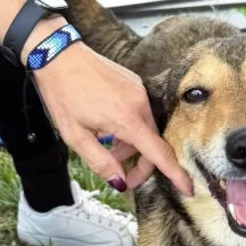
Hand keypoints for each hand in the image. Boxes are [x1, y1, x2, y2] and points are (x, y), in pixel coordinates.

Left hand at [29, 29, 191, 195]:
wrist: (57, 56)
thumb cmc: (62, 95)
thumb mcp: (75, 137)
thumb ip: (100, 162)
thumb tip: (119, 182)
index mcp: (126, 119)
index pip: (159, 153)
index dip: (176, 174)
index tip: (189, 189)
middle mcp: (139, 104)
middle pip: (153, 145)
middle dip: (141, 166)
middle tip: (124, 179)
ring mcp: (139, 92)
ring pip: (145, 130)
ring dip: (132, 147)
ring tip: (110, 151)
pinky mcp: (135, 84)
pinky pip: (140, 114)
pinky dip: (130, 129)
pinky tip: (110, 131)